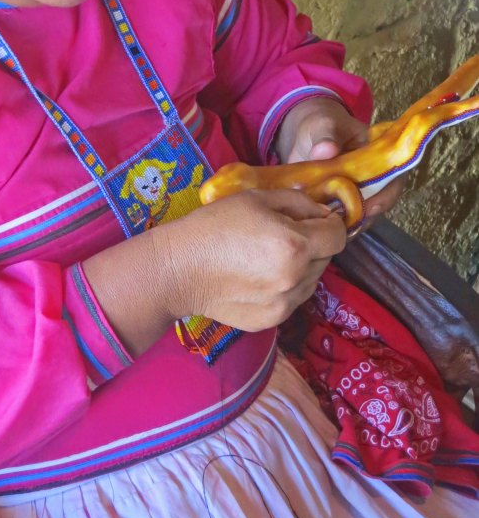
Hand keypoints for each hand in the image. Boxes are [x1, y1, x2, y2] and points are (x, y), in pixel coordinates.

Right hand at [157, 187, 346, 332]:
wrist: (179, 270)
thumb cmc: (214, 226)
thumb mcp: (256, 198)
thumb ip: (298, 202)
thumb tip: (323, 212)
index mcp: (295, 245)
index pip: (338, 235)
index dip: (330, 223)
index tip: (315, 219)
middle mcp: (296, 278)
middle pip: (326, 258)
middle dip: (313, 244)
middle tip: (284, 235)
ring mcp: (285, 304)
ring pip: (312, 280)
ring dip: (301, 267)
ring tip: (268, 257)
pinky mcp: (272, 320)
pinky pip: (293, 299)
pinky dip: (285, 286)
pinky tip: (258, 276)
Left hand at [274, 97, 404, 218]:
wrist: (304, 134)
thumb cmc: (320, 125)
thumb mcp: (322, 124)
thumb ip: (325, 135)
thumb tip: (325, 151)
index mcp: (379, 152)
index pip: (394, 175)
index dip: (387, 194)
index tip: (371, 206)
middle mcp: (374, 175)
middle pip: (382, 199)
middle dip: (369, 214)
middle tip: (350, 224)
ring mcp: (357, 190)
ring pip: (364, 212)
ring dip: (353, 222)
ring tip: (336, 229)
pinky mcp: (340, 200)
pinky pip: (344, 216)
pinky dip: (337, 223)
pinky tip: (325, 228)